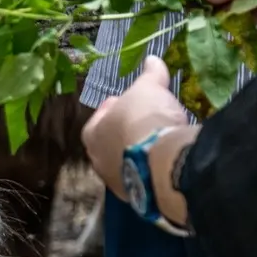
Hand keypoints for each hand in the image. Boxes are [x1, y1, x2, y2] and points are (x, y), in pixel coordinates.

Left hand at [84, 57, 191, 204]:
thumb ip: (149, 75)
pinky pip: (142, 180)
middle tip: (142, 123)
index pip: (97, 121)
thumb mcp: (149, 88)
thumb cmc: (144, 119)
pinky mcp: (137, 198)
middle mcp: (99, 162)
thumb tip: (152, 59)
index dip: (112, 109)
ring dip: (137, 154)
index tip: (125, 103)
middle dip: (123, 134)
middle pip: (109, 145)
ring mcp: (117, 183)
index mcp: (92, 134)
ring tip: (156, 142)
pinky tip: (164, 162)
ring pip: (125, 165)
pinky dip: (150, 170)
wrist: (162, 162)